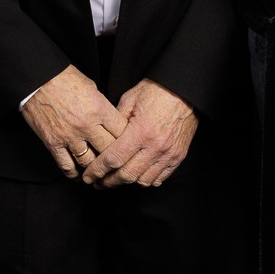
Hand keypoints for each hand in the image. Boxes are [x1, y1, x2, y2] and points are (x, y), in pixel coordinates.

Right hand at [21, 65, 125, 177]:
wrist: (36, 79)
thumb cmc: (64, 79)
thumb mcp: (91, 87)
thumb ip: (102, 107)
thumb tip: (110, 122)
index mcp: (99, 108)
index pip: (122, 132)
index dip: (127, 138)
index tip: (128, 144)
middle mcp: (86, 125)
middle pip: (109, 150)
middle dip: (114, 156)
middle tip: (117, 161)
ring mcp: (69, 136)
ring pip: (89, 162)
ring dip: (95, 167)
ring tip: (98, 169)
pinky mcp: (53, 143)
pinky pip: (67, 165)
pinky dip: (74, 173)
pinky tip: (79, 173)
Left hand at [81, 77, 197, 187]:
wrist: (185, 91)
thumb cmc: (158, 91)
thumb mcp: (130, 99)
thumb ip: (116, 121)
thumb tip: (104, 136)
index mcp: (141, 131)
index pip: (113, 159)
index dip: (98, 171)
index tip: (89, 176)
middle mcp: (155, 146)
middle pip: (127, 175)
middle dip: (108, 182)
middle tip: (98, 182)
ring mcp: (168, 153)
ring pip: (144, 181)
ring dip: (127, 183)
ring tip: (116, 179)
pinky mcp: (178, 156)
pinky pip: (160, 178)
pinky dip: (147, 180)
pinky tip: (137, 175)